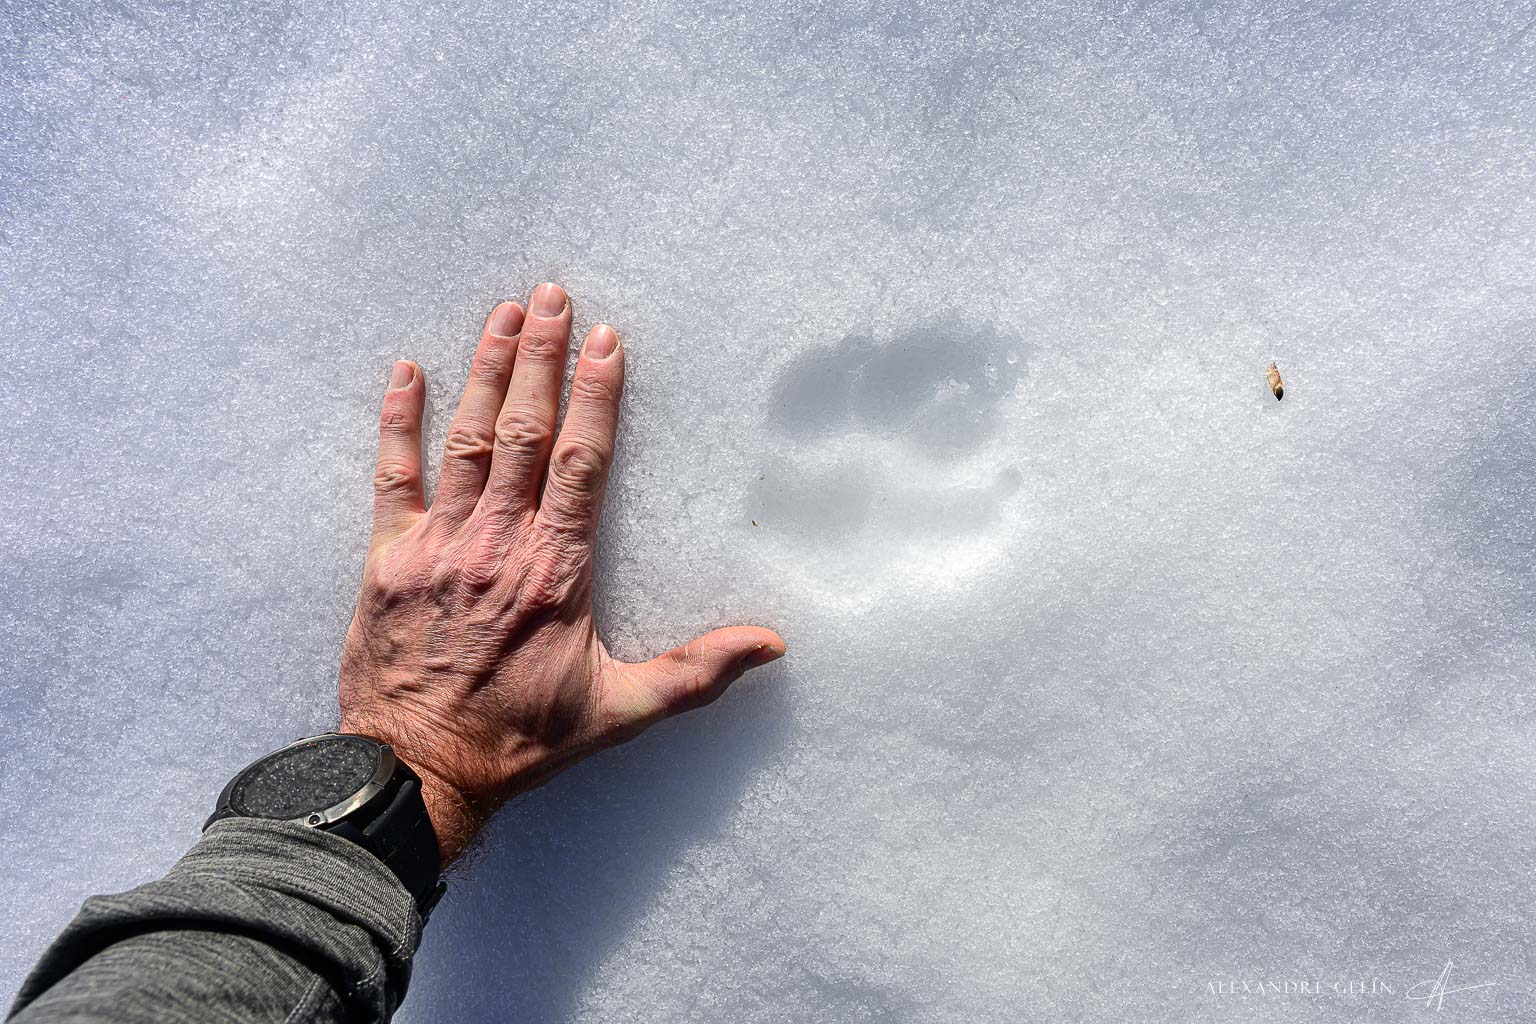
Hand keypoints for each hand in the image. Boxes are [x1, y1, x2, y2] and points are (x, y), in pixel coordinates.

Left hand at [338, 282, 784, 866]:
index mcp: (555, 569)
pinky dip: (398, 422)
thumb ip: (696, 672)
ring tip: (503, 314)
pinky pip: (391, 476)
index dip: (596, 396)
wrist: (418, 770)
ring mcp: (438, 544)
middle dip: (539, 357)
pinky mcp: (388, 558)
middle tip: (551, 296)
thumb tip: (773, 645)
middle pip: (522, 430)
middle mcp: (497, 542)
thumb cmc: (522, 741)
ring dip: (484, 371)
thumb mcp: (620, 711)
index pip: (580, 462)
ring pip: (465, 439)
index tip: (606, 340)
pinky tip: (406, 372)